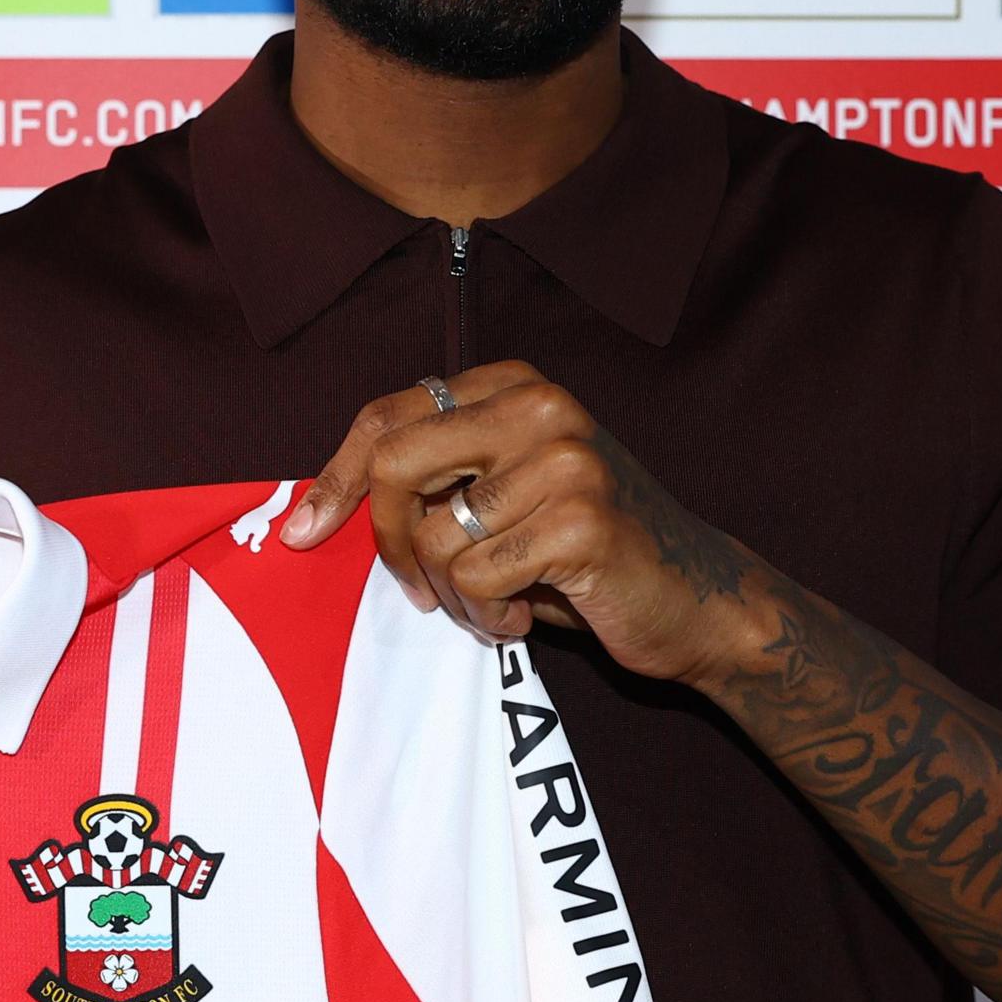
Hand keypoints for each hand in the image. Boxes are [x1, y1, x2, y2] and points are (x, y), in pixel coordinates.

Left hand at [275, 361, 766, 690]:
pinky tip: (529, 615)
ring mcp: (564, 459)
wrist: (699, 601)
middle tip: (419, 589)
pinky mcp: (581, 521)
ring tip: (499, 605)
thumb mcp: (507, 493)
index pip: (388, 416)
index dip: (334, 478)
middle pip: (396, 463)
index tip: (302, 533)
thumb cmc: (583, 555)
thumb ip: (437, 476)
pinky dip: (490, 617)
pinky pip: (479, 580)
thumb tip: (315, 507)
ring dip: (453, 595)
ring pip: (437, 537)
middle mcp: (539, 406)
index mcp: (515, 384)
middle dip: (389, 542)